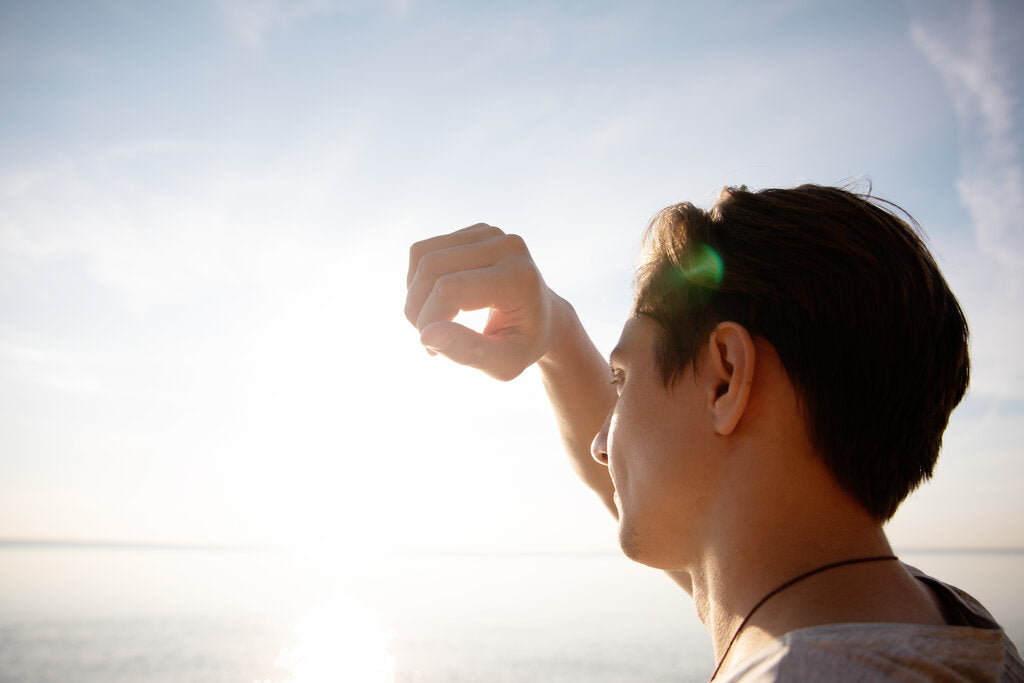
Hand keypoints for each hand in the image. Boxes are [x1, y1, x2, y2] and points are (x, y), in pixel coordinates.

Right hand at [405, 223, 559, 380]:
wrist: (544, 319)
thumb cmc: (523, 344)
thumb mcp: (504, 363)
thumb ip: (467, 352)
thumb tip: (426, 336)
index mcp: (519, 277)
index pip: (449, 289)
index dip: (429, 320)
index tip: (432, 350)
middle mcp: (507, 246)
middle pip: (431, 268)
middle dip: (417, 308)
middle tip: (428, 339)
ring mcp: (491, 233)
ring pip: (421, 256)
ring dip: (414, 295)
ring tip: (432, 322)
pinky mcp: (475, 231)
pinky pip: (424, 251)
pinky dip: (419, 281)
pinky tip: (436, 302)